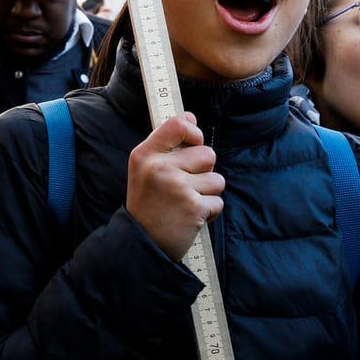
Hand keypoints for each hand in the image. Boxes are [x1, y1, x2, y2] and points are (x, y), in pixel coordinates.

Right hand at [124, 112, 224, 261]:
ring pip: (216, 179)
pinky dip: (209, 211)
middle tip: (185, 187)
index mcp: (145, 155)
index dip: (194, 132)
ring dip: (208, 193)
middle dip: (204, 171)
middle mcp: (160, 168)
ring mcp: (177, 188)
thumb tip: (189, 116)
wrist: (142, 244)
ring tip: (187, 203)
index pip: (177, 125)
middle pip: (207, 154)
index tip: (194, 143)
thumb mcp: (147, 169)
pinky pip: (218, 201)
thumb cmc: (148, 203)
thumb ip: (167, 143)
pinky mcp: (193, 208)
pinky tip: (191, 217)